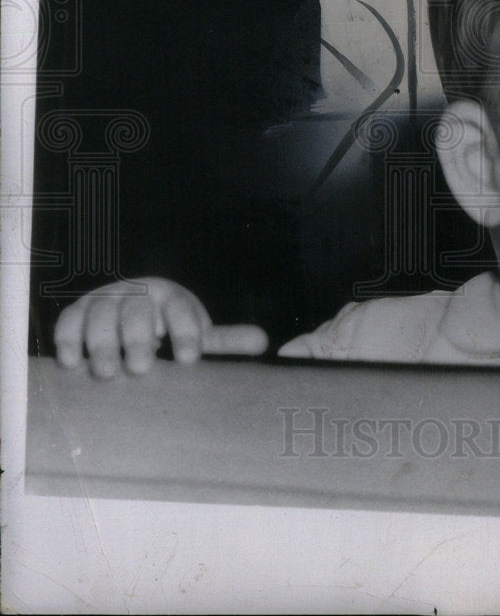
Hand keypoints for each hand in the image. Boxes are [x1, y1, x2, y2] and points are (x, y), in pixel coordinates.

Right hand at [54, 277, 268, 378]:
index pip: (180, 310)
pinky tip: (72, 362)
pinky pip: (68, 321)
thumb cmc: (166, 325)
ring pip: (101, 316)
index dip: (185, 332)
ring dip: (102, 343)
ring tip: (106, 372)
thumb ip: (224, 341)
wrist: (129, 303)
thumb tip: (264, 343)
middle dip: (138, 339)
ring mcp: (105, 300)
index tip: (189, 360)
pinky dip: (68, 339)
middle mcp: (138, 294)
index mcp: (171, 297)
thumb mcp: (195, 330)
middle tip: (141, 368)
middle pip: (137, 311)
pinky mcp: (78, 312)